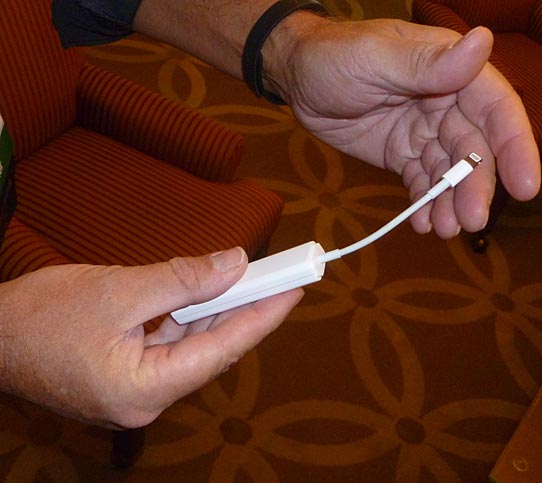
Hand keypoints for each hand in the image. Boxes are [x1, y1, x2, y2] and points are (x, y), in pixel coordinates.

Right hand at [0, 248, 302, 427]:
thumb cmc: (40, 316)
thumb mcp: (119, 289)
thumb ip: (182, 279)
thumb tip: (235, 265)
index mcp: (144, 390)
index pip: (221, 349)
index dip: (262, 316)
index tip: (294, 290)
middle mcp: (147, 400)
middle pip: (211, 349)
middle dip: (245, 309)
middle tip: (280, 277)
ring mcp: (137, 391)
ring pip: (193, 346)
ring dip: (218, 310)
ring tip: (253, 278)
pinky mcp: (128, 377)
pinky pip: (171, 345)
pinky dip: (191, 317)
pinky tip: (209, 293)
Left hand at [282, 20, 540, 237]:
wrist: (297, 79)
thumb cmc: (334, 56)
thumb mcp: (376, 57)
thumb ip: (428, 63)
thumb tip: (484, 41)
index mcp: (450, 70)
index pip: (495, 108)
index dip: (514, 146)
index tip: (523, 186)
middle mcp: (446, 103)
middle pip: (474, 149)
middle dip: (475, 187)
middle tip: (470, 222)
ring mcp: (423, 132)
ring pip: (448, 171)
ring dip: (450, 201)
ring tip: (444, 229)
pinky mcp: (402, 154)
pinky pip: (420, 181)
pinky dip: (424, 203)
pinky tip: (423, 223)